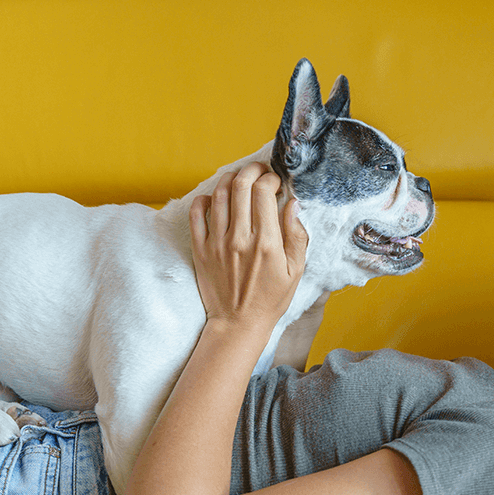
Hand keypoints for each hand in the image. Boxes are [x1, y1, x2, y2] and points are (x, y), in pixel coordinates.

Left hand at [189, 163, 307, 331]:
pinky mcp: (201, 249)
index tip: (275, 182)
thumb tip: (292, 204)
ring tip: (239, 179)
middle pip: (241, 186)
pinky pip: (196, 214)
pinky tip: (215, 199)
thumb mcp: (295, 271)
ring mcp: (217, 243)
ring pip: (219, 194)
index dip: (270, 179)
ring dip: (230, 178)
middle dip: (252, 170)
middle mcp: (239, 238)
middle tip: (258, 171)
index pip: (264, 192)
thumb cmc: (270, 299)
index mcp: (266, 242)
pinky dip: (204, 199)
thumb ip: (296, 235)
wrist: (238, 323)